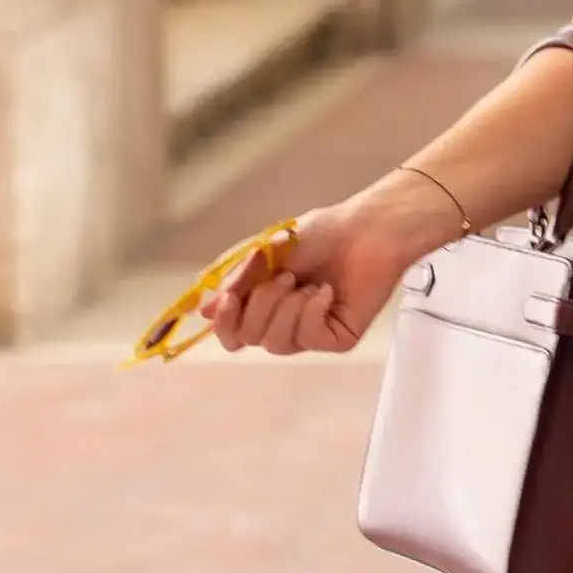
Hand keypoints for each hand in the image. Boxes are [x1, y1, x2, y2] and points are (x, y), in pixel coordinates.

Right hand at [201, 181, 446, 356]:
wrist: (369, 228)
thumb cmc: (322, 234)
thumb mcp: (267, 251)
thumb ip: (237, 281)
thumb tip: (204, 312)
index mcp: (263, 301)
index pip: (231, 332)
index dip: (224, 323)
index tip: (229, 300)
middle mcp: (282, 320)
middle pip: (246, 340)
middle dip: (260, 305)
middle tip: (284, 276)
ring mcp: (309, 332)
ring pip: (275, 344)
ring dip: (286, 308)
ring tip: (306, 282)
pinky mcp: (336, 338)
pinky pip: (309, 338)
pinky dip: (313, 311)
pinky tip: (327, 292)